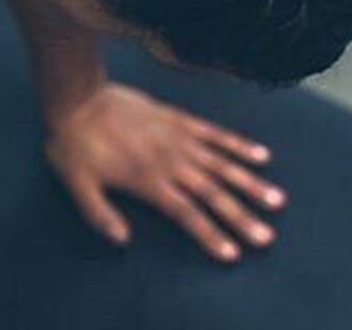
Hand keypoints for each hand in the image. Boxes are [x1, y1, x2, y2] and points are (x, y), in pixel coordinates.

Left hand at [45, 83, 286, 262]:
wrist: (78, 97)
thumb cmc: (74, 145)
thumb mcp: (76, 185)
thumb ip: (99, 214)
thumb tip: (123, 241)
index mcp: (147, 180)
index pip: (186, 213)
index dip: (209, 234)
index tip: (232, 253)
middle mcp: (170, 162)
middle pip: (212, 194)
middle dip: (241, 217)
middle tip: (266, 237)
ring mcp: (178, 138)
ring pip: (222, 165)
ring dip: (250, 184)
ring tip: (276, 201)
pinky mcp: (178, 119)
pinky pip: (215, 133)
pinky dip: (239, 144)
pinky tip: (263, 156)